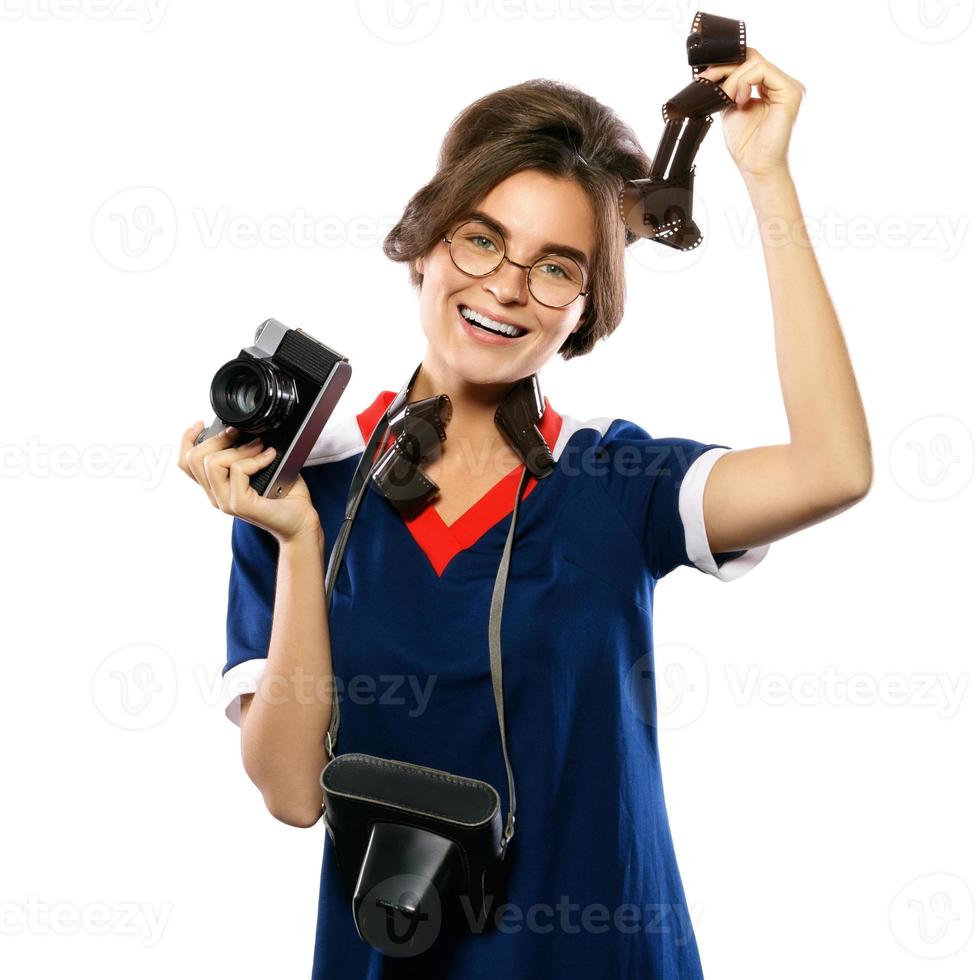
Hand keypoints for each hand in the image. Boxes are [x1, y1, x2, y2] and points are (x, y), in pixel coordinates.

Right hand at [178, 421, 320, 545]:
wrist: (301, 520)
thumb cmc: (284, 495)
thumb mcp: (260, 466)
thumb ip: (245, 451)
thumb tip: (244, 428)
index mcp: (216, 486)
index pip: (186, 463)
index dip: (187, 440)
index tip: (200, 424)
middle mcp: (216, 495)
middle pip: (195, 458)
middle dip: (219, 438)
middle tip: (240, 434)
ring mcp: (226, 501)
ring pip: (212, 462)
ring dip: (239, 448)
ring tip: (260, 447)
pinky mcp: (240, 504)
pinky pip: (237, 470)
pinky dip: (254, 459)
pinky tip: (269, 457)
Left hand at [696, 47, 804, 180]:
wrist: (756, 167)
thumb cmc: (746, 145)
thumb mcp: (731, 108)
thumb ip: (729, 88)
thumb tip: (714, 71)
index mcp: (770, 87)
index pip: (749, 62)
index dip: (726, 65)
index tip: (705, 77)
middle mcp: (782, 84)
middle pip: (752, 58)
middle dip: (725, 68)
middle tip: (708, 82)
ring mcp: (789, 86)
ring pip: (755, 62)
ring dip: (733, 79)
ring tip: (726, 98)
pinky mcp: (791, 92)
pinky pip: (762, 70)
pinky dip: (743, 81)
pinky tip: (739, 99)